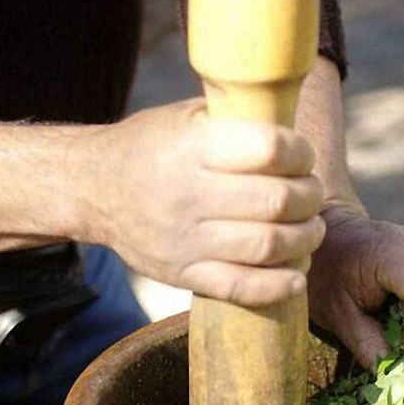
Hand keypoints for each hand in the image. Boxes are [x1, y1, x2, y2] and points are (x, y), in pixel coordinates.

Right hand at [79, 99, 324, 306]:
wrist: (92, 188)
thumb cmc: (151, 146)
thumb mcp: (186, 116)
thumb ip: (236, 120)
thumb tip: (297, 125)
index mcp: (192, 146)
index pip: (270, 149)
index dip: (300, 153)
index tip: (303, 157)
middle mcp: (188, 194)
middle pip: (277, 200)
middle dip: (310, 197)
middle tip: (311, 193)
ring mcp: (184, 240)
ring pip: (268, 246)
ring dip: (305, 239)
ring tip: (311, 229)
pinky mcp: (181, 274)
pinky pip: (242, 288)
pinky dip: (279, 285)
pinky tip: (297, 275)